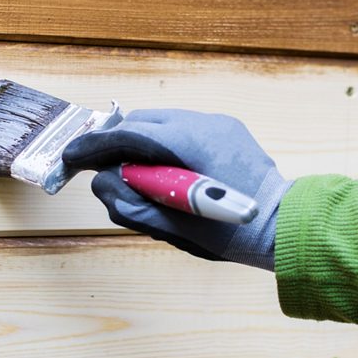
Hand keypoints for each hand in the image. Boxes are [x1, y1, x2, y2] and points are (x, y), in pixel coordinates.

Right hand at [62, 109, 290, 269]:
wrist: (285, 226)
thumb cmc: (232, 234)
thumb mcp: (172, 228)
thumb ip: (130, 203)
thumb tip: (103, 181)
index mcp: (188, 145)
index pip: (127, 135)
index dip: (94, 146)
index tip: (72, 156)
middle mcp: (203, 124)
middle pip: (141, 122)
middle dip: (117, 143)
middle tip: (100, 168)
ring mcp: (218, 124)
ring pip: (161, 124)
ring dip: (142, 145)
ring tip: (138, 176)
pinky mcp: (227, 130)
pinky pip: (183, 130)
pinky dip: (166, 146)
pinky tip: (167, 172)